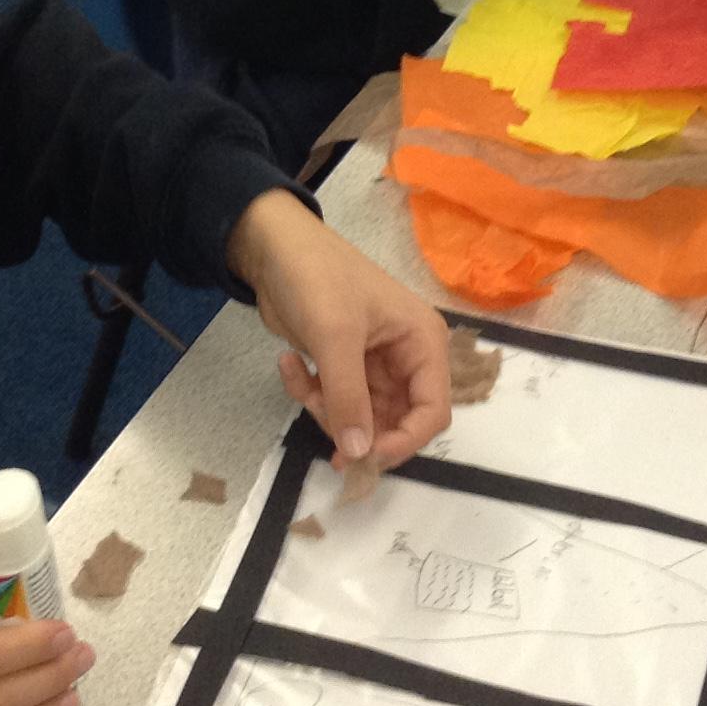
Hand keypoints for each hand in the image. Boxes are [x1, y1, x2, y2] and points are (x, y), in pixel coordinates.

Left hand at [229, 188, 451, 471]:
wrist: (274, 249)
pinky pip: (337, 402)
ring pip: (362, 418)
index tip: (363, 456)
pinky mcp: (346, 367)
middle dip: (356, 427)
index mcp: (423, 342)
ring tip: (300, 382)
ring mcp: (376, 365)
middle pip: (395, 421)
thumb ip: (349, 398)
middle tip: (318, 412)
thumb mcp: (335, 337)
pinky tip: (289, 366)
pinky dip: (311, 395)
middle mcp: (407, 357)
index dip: (403, 441)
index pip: (433, 411)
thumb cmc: (317, 280)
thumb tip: (360, 455)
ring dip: (327, 411)